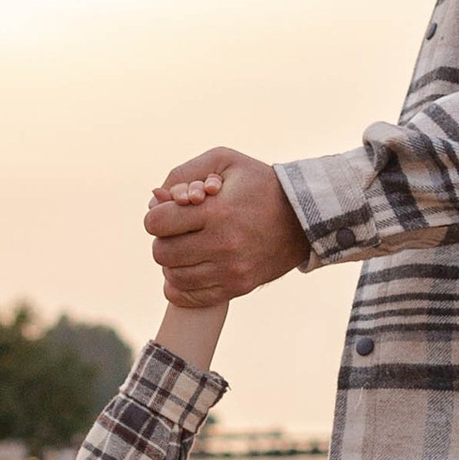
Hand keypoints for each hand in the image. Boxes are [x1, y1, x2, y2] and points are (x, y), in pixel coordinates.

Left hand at [144, 148, 308, 306]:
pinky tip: (189, 269)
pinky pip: (189, 298)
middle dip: (163, 238)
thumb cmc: (259, 184)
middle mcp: (223, 244)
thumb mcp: (225, 161)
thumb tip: (155, 199)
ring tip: (187, 248)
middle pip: (161, 252)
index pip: (156, 223)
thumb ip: (184, 172)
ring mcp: (231, 270)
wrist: (304, 218)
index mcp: (217, 211)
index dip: (157, 215)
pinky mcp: (238, 287)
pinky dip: (180, 286)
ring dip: (173, 262)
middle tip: (178, 231)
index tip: (170, 212)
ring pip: (173, 276)